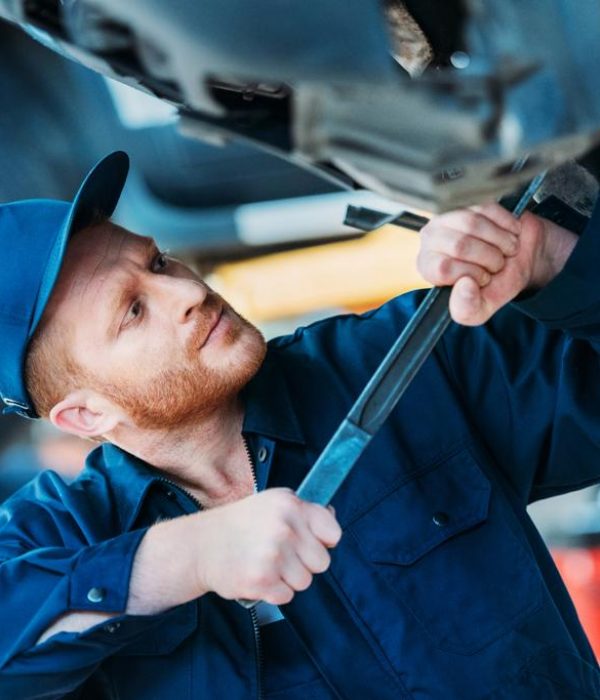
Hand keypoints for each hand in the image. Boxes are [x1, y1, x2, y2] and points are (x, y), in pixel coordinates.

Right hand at [193, 488, 341, 604]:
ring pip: (305, 581)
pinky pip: (286, 596)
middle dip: (304, 563)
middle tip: (280, 554)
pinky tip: (257, 575)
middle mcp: (284, 527)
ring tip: (265, 563)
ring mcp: (272, 554)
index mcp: (291, 505)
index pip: (333, 533)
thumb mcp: (273, 503)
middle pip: (322, 562)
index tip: (308, 542)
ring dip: (288, 578)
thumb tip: (333, 517)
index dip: (323, 542)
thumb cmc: (242, 523)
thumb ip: (305, 510)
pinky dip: (273, 591)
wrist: (201, 544)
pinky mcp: (261, 580)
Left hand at [417, 203, 577, 324]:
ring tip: (505, 251)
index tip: (483, 279)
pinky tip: (510, 235)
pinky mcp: (471, 200)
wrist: (523, 259)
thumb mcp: (481, 308)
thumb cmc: (497, 283)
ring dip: (500, 242)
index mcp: (429, 267)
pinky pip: (489, 209)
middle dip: (490, 259)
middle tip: (497, 265)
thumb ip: (467, 309)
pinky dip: (508, 226)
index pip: (444, 267)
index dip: (473, 274)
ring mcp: (449, 215)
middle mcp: (432, 239)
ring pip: (473, 224)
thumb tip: (464, 286)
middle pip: (460, 245)